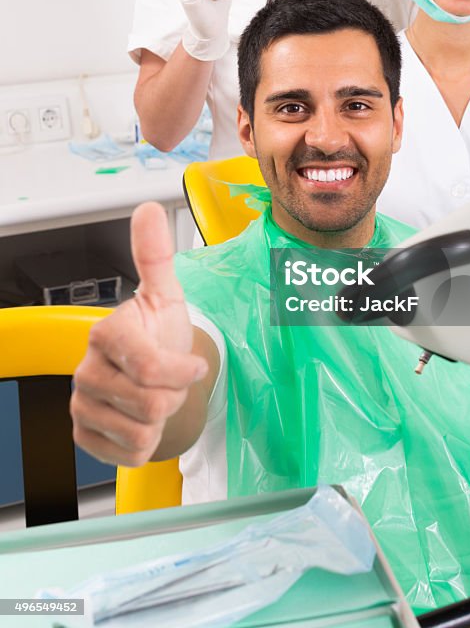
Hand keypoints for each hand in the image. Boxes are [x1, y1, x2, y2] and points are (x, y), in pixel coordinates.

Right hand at [71, 202, 207, 465]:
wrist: (151, 373)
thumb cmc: (158, 333)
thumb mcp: (165, 294)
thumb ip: (156, 254)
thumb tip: (147, 209)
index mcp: (106, 334)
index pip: (150, 368)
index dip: (181, 370)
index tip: (193, 364)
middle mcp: (87, 371)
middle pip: (151, 403)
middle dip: (173, 394)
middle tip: (169, 379)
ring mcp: (82, 406)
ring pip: (142, 432)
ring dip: (161, 419)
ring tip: (155, 394)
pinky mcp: (85, 436)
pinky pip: (130, 453)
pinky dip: (146, 442)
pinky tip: (140, 418)